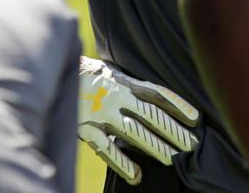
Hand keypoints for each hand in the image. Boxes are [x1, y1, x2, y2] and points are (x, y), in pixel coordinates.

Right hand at [77, 56, 199, 184]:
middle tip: (192, 145)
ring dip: (155, 146)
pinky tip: (137, 176)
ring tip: (173, 159)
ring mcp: (101, 113)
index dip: (177, 106)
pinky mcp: (85, 128)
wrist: (52, 74)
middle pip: (151, 115)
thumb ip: (127, 82)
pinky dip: (122, 163)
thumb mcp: (108, 71)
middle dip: (173, 130)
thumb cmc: (84, 74)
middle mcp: (115, 95)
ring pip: (134, 133)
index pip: (156, 94)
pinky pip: (107, 149)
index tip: (196, 118)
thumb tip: (149, 93)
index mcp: (122, 80)